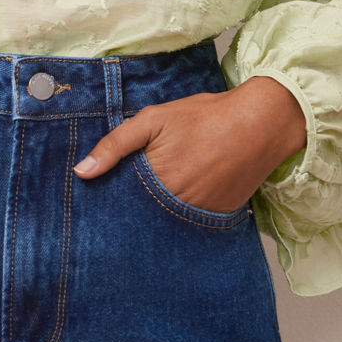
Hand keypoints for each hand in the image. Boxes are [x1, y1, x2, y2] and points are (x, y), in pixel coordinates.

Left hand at [74, 77, 307, 213]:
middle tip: (137, 190)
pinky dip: (184, 214)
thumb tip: (82, 172)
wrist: (259, 123)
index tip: (103, 196)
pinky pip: (193, 224)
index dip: (113, 198)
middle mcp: (178, 208)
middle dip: (135, 209)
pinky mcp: (220, 220)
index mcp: (157, 183)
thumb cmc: (204, 117)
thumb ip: (116, 144)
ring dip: (159, 212)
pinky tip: (183, 196)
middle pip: (144, 216)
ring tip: (160, 191)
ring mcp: (201, 217)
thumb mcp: (154, 119)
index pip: (122, 203)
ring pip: (167, 223)